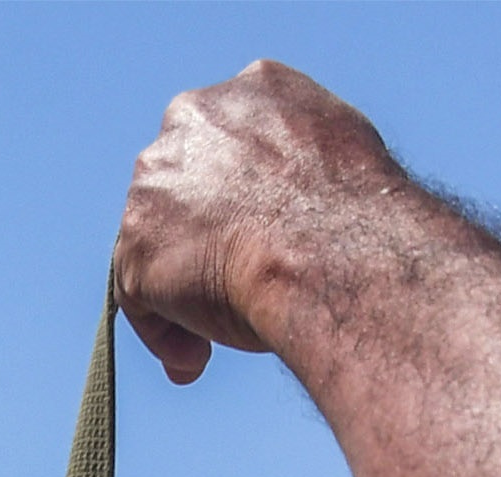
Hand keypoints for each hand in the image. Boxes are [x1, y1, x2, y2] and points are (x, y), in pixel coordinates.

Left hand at [113, 62, 404, 384]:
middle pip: (183, 187)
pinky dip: (165, 331)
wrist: (334, 251)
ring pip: (156, 242)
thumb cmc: (362, 225)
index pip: (232, 143)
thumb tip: (310, 222)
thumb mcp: (347, 175)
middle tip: (232, 294)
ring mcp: (157, 180)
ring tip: (206, 350)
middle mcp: (194, 119)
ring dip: (179, 293)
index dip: (242, 199)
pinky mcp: (138, 244)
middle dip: (202, 242)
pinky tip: (195, 363)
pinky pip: (139, 295)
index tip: (262, 240)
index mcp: (258, 88)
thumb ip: (312, 180)